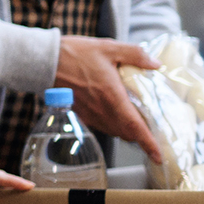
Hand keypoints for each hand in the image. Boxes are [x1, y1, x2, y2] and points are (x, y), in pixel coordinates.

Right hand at [55, 35, 163, 161]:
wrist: (44, 61)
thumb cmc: (74, 54)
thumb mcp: (109, 47)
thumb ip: (135, 54)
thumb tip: (156, 64)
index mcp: (112, 95)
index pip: (134, 126)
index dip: (148, 143)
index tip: (158, 156)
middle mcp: (101, 109)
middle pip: (126, 133)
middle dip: (141, 136)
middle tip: (154, 131)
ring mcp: (90, 113)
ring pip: (115, 131)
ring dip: (127, 131)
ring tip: (138, 123)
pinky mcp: (82, 113)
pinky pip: (103, 126)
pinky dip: (114, 126)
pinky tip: (117, 114)